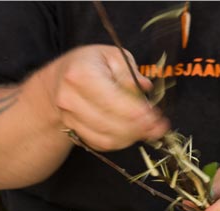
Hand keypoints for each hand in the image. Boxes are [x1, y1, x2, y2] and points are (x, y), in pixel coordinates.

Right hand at [50, 44, 168, 150]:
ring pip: (107, 138)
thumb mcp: (113, 56)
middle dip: (138, 128)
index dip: (136, 112)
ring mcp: (70, 118)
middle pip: (110, 123)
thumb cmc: (92, 64)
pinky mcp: (75, 132)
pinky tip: (134, 134)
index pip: (111, 99)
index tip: (155, 115)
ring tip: (150, 130)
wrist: (61, 79)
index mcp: (80, 74)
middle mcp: (70, 99)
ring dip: (132, 137)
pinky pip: (101, 145)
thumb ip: (130, 73)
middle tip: (159, 127)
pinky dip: (121, 142)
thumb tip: (145, 87)